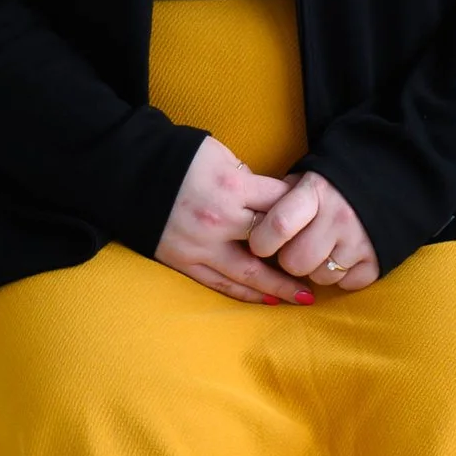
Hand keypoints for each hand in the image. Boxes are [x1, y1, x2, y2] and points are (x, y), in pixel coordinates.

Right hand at [156, 136, 311, 303]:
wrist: (129, 172)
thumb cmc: (179, 157)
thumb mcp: (219, 154)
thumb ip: (248, 179)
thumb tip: (274, 198)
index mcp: (231, 187)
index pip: (279, 204)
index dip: (301, 212)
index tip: (318, 221)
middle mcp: (218, 221)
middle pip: (270, 244)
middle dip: (299, 257)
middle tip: (326, 268)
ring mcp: (200, 246)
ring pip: (248, 275)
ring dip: (279, 288)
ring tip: (306, 297)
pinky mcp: (183, 262)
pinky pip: (220, 284)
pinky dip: (246, 295)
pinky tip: (268, 301)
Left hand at [247, 169, 379, 292]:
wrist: (388, 179)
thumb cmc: (332, 185)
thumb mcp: (304, 180)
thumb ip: (278, 201)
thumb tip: (250, 226)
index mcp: (315, 193)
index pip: (277, 226)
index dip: (261, 242)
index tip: (261, 242)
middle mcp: (339, 217)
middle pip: (295, 262)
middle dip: (289, 260)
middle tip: (296, 247)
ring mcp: (359, 241)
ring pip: (319, 278)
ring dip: (315, 270)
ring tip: (323, 249)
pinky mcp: (376, 260)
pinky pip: (346, 285)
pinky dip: (342, 277)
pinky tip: (343, 256)